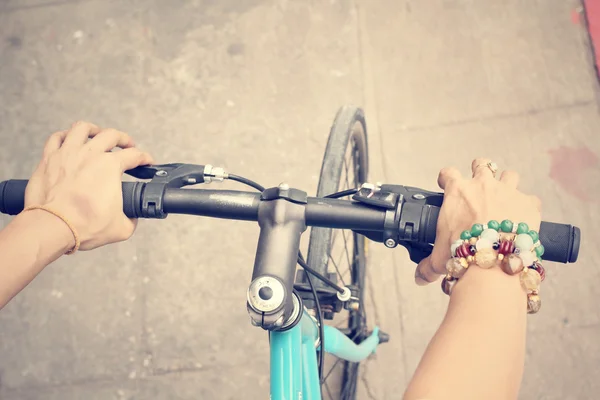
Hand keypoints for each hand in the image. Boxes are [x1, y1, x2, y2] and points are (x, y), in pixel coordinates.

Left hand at [25, 121, 153, 250]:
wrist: (53, 226)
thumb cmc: (83, 224)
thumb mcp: (121, 228)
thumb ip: (131, 219)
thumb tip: (131, 217)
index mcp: (110, 166)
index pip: (135, 155)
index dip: (145, 158)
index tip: (147, 162)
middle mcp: (90, 154)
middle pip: (111, 135)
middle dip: (124, 139)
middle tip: (128, 145)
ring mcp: (68, 153)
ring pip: (82, 128)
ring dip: (94, 129)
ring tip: (98, 134)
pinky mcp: (49, 159)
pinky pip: (56, 138)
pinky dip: (65, 136)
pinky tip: (69, 139)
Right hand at [415, 158, 541, 284]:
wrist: (492, 262)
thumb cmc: (462, 254)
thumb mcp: (440, 258)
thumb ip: (428, 265)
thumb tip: (420, 276)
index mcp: (457, 192)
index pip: (448, 173)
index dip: (446, 178)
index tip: (446, 183)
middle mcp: (483, 186)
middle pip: (482, 165)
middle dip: (480, 170)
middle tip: (480, 184)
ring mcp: (508, 192)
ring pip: (509, 175)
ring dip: (507, 184)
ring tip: (505, 199)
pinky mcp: (529, 204)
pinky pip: (530, 199)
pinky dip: (526, 207)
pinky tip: (523, 219)